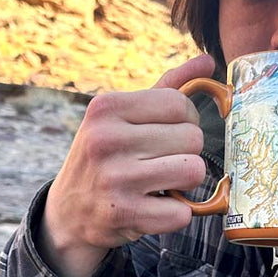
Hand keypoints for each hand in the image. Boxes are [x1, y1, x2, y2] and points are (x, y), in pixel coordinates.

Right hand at [40, 54, 215, 276]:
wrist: (68, 212)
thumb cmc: (105, 156)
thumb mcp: (123, 116)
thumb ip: (167, 86)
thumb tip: (208, 61)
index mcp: (105, 108)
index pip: (179, 103)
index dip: (186, 119)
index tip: (170, 132)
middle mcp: (106, 140)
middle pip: (192, 137)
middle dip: (186, 152)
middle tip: (162, 161)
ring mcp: (115, 179)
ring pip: (194, 170)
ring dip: (185, 181)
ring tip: (162, 182)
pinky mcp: (125, 214)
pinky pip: (182, 212)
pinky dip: (175, 213)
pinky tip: (153, 207)